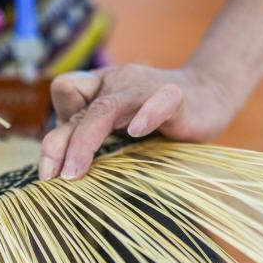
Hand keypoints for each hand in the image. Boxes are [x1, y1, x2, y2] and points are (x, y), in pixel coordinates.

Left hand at [38, 63, 236, 180]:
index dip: (57, 124)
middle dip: (58, 143)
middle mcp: (117, 84)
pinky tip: (138, 133)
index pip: (65, 89)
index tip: (54, 165)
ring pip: (106, 108)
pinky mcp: (175, 96)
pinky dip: (146, 115)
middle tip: (52, 178)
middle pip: (79, 106)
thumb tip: (60, 174)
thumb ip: (94, 137)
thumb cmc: (159, 117)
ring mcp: (144, 88)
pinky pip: (158, 101)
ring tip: (74, 172)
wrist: (210, 92)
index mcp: (101, 88)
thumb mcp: (121, 125)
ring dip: (85, 140)